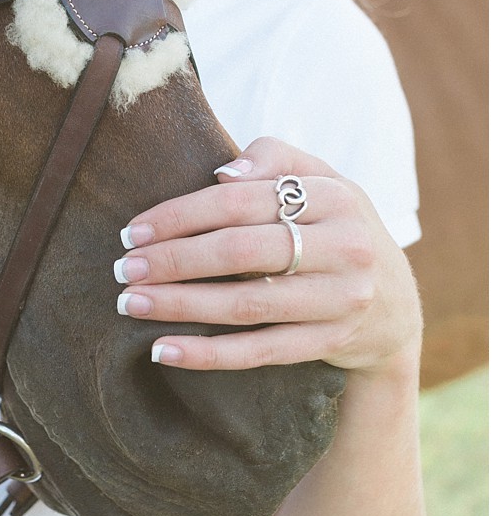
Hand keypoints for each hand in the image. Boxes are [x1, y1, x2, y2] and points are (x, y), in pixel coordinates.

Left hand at [113, 136, 421, 377]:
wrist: (393, 306)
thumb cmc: (334, 231)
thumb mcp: (322, 183)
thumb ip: (274, 161)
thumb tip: (221, 173)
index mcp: (335, 197)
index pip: (241, 202)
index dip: (180, 215)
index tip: (132, 231)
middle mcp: (344, 247)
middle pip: (239, 252)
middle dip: (171, 260)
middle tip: (122, 268)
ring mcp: (340, 300)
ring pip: (245, 304)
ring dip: (178, 305)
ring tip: (129, 303)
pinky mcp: (329, 343)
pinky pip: (259, 352)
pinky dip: (206, 354)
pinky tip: (161, 351)